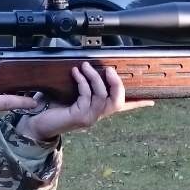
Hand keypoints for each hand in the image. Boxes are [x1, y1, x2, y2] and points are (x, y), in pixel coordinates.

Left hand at [18, 61, 154, 141]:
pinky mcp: (79, 117)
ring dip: (95, 78)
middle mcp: (97, 116)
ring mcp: (89, 118)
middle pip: (118, 102)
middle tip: (109, 69)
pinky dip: (83, 82)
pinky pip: (87, 96)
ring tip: (86, 66)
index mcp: (98, 110)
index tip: (153, 101)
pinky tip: (76, 73)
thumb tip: (89, 65)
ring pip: (102, 97)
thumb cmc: (52, 107)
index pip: (123, 108)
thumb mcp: (71, 93)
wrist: (36, 124)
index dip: (138, 104)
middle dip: (116, 84)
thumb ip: (84, 85)